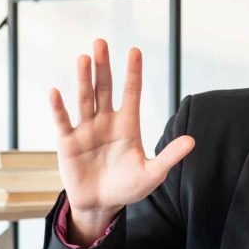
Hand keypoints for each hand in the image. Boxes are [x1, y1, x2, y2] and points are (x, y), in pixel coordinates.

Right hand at [48, 39, 194, 240]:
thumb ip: (169, 156)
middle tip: (100, 43)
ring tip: (84, 58)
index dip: (133, 73)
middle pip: (104, 88)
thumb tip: (192, 141)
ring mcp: (86, 130)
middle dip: (103, 66)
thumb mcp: (152, 174)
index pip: (131, 93)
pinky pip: (63, 122)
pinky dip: (59, 108)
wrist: (101, 205)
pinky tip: (55, 91)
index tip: (135, 51)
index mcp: (128, 125)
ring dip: (83, 79)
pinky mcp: (68, 143)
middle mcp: (106, 122)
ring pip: (85, 99)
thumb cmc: (128, 187)